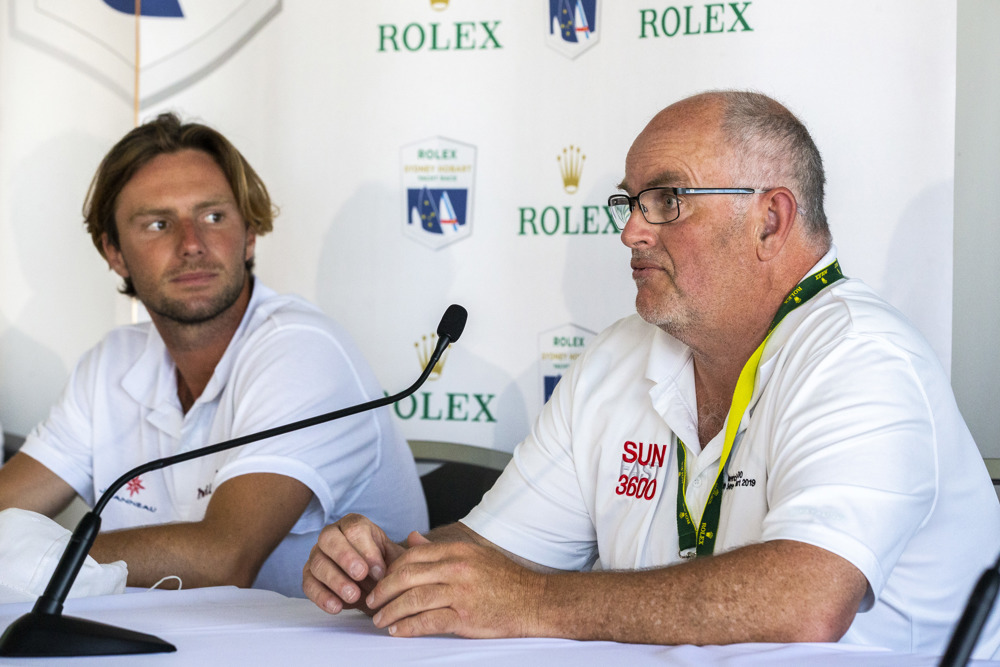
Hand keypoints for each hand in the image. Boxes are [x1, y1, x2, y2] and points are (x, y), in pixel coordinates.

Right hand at [303, 513, 405, 614]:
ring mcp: (317, 556)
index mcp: (354, 525)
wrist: (374, 587)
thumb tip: (416, 536)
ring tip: (353, 596)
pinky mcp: (310, 577)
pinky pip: (309, 585)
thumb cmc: (385, 568)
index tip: (380, 571)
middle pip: (329, 539)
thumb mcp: (398, 558)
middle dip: (346, 557)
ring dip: (335, 580)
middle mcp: (332, 536)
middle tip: (361, 576)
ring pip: (318, 563)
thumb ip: (406, 550)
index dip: (366, 549)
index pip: (354, 528)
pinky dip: (322, 597)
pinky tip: (337, 607)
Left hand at [366, 532, 542, 637]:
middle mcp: (457, 568)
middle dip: (383, 590)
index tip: (380, 582)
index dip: (390, 570)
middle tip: (371, 602)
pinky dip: (408, 627)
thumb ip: (440, 549)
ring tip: (379, 620)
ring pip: (413, 598)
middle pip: (406, 575)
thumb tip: (412, 538)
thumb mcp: (473, 555)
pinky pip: (428, 621)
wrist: (534, 601)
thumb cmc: (504, 580)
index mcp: (458, 551)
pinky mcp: (465, 616)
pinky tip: (398, 631)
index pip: (412, 556)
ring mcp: (461, 592)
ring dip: (390, 611)